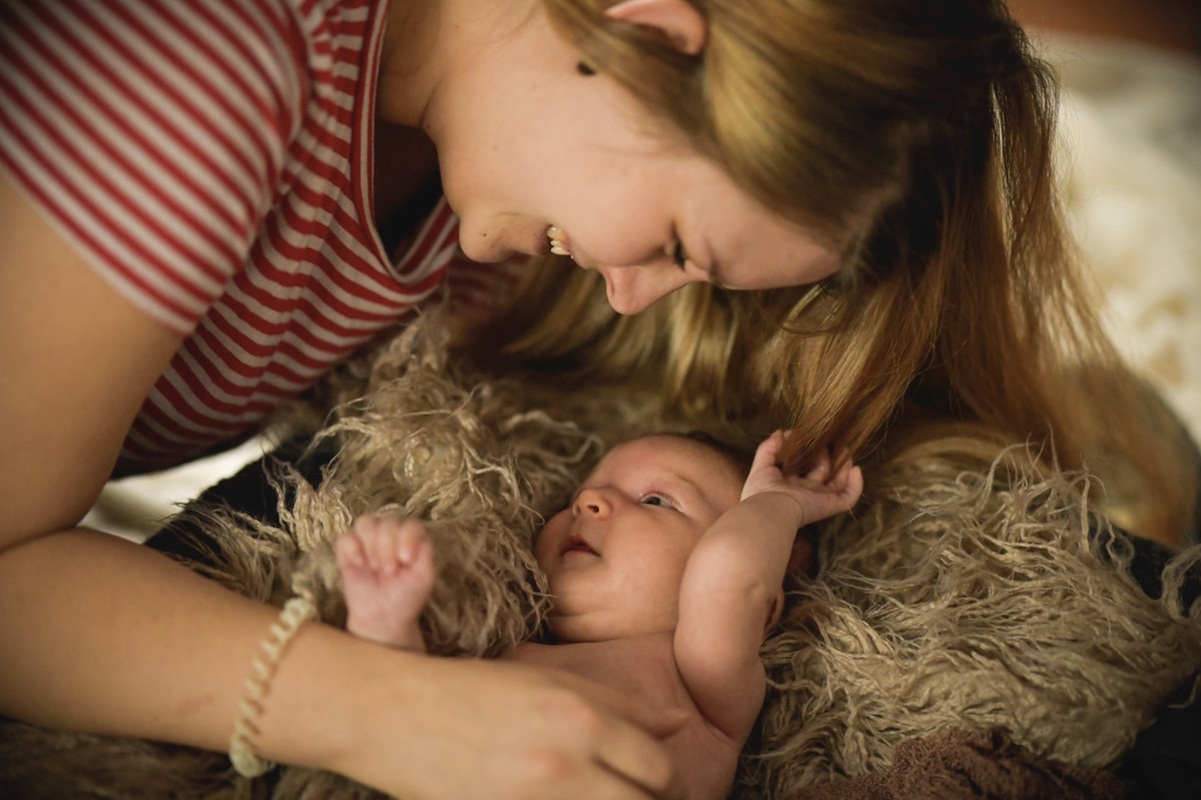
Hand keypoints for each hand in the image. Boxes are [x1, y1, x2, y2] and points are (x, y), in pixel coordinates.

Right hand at [331, 648, 683, 798]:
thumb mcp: (549, 682)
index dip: (670, 784)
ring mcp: (533, 799)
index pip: (660, 767)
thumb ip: (620, 705)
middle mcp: (565, 761)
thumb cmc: (472, 689)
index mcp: (581, 716)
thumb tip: (677, 724)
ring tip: (601, 798)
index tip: (663, 789)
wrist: (392, 713)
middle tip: (640, 798)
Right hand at [336, 514, 435, 647]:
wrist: (383, 618)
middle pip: (386, 523)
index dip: (406, 538)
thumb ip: (425, 552)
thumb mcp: (425, 577)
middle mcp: (390, 535)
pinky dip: (351, 549)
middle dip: (387, 547)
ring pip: (365, 523)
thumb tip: (415, 535)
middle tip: (389, 571)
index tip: (405, 559)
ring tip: (375, 568)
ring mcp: (367, 541)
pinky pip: (344, 538)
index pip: (409, 524)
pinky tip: (359, 565)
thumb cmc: (407, 596)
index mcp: (411, 538)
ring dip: (371, 545)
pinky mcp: (348, 552)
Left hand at [740, 430, 862, 523]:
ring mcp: (820, 500)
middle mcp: (806, 493)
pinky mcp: (830, 505)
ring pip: (838, 484)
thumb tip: (781, 433)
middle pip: (823, 474)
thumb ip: (769, 448)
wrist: (769, 510)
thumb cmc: (761, 492)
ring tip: (846, 451)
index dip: (809, 455)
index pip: (802, 469)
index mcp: (790, 486)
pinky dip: (856, 485)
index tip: (812, 438)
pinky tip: (855, 469)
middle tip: (833, 441)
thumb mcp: (761, 465)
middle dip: (829, 458)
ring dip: (845, 467)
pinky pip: (849, 497)